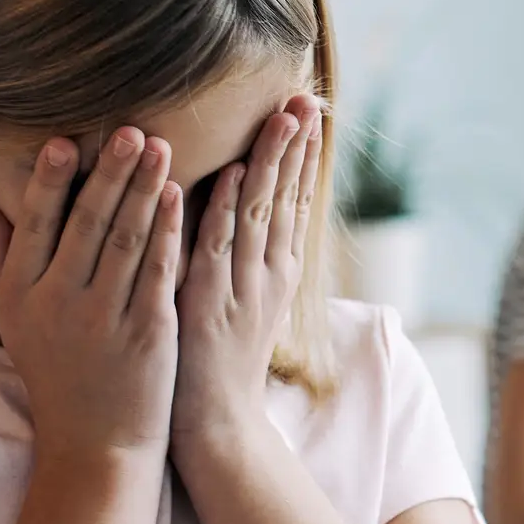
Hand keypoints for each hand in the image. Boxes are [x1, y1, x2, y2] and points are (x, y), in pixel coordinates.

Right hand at [0, 128, 182, 459]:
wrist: (98, 443)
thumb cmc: (60, 373)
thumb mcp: (18, 321)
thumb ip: (4, 260)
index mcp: (21, 295)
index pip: (35, 225)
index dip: (49, 181)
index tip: (64, 139)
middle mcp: (57, 304)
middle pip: (86, 223)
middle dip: (108, 171)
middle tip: (128, 128)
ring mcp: (104, 318)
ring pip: (127, 239)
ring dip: (144, 188)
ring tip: (158, 147)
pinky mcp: (148, 331)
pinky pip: (159, 269)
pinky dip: (168, 229)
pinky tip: (179, 196)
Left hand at [171, 96, 324, 450]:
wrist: (216, 424)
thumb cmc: (218, 363)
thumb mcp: (241, 304)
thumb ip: (242, 259)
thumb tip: (238, 214)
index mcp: (277, 272)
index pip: (295, 202)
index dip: (303, 157)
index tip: (310, 113)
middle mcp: (269, 274)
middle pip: (288, 199)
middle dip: (298, 147)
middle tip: (308, 99)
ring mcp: (243, 286)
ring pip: (262, 214)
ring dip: (274, 164)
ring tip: (284, 117)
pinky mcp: (212, 301)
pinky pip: (222, 246)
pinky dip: (231, 208)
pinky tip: (238, 173)